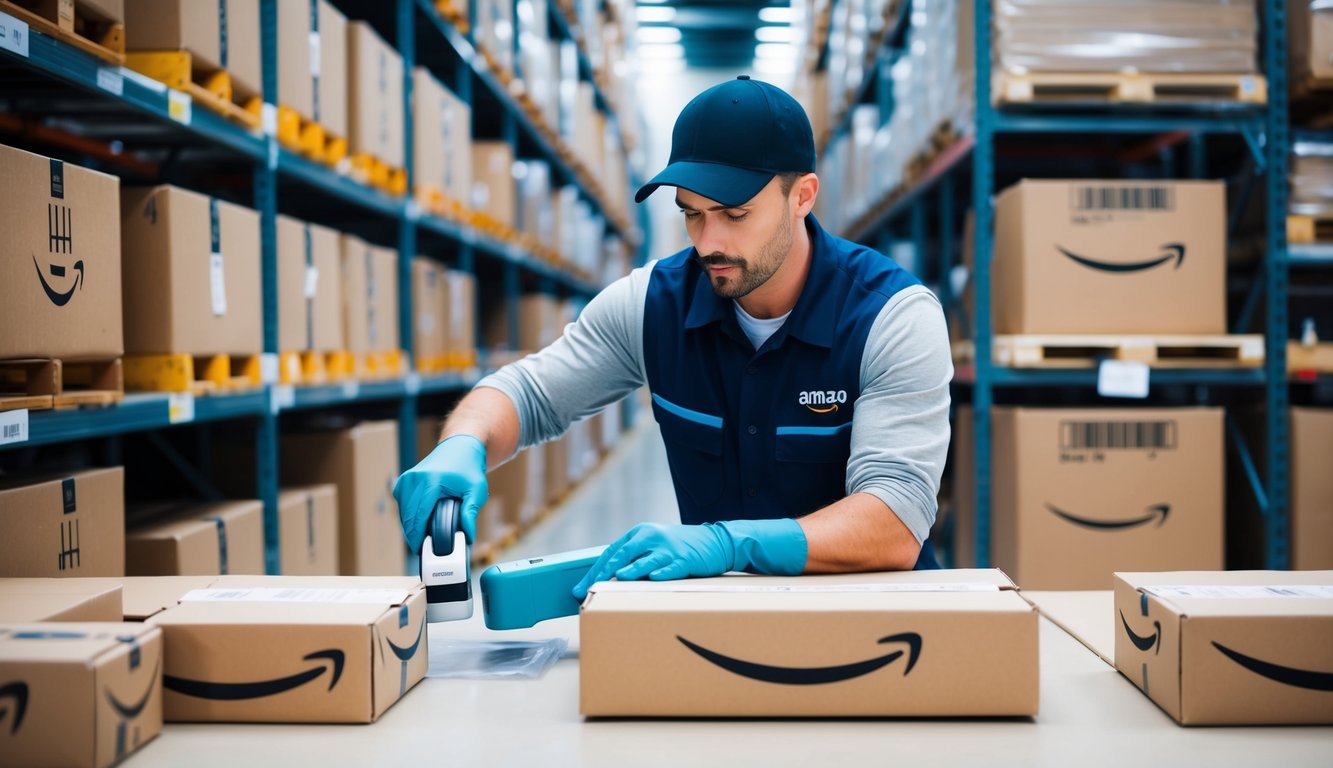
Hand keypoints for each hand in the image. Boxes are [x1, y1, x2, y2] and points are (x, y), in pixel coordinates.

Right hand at [393, 435, 487, 549]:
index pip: (419, 516)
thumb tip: (468, 535)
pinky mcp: (404, 479)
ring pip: (402, 511)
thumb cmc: (469, 468)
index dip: (418, 536)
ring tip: (422, 537)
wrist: (459, 447)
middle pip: (408, 516)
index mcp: (431, 481)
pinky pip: (401, 503)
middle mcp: (415, 478)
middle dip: (413, 535)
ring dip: (409, 526)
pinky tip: (418, 521)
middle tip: (422, 548)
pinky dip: (407, 514)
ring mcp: (408, 478)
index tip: (420, 550)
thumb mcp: (477, 490)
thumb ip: (471, 512)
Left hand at [572, 518, 806, 598]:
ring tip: (616, 580)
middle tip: (588, 589)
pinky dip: (660, 573)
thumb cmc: (681, 548)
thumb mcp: (654, 546)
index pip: (611, 552)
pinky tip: (652, 580)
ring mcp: (668, 548)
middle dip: (603, 573)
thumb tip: (608, 579)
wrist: (716, 541)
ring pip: (644, 560)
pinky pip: (670, 568)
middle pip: (622, 555)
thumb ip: (634, 558)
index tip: (580, 588)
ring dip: (630, 571)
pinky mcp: (685, 559)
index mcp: (640, 533)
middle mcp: (651, 537)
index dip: (594, 570)